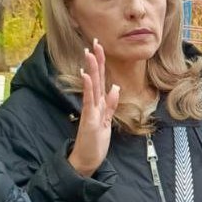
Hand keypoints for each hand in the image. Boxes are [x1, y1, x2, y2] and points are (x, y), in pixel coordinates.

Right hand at [68, 39, 119, 178]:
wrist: (86, 160)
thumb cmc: (96, 141)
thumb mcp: (107, 121)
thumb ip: (111, 104)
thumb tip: (115, 87)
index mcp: (99, 104)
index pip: (101, 79)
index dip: (101, 64)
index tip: (100, 47)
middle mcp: (94, 104)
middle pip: (96, 78)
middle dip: (96, 60)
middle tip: (94, 42)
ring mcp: (91, 111)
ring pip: (92, 87)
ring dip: (91, 70)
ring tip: (90, 53)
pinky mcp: (90, 120)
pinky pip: (89, 102)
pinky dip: (88, 89)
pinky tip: (86, 76)